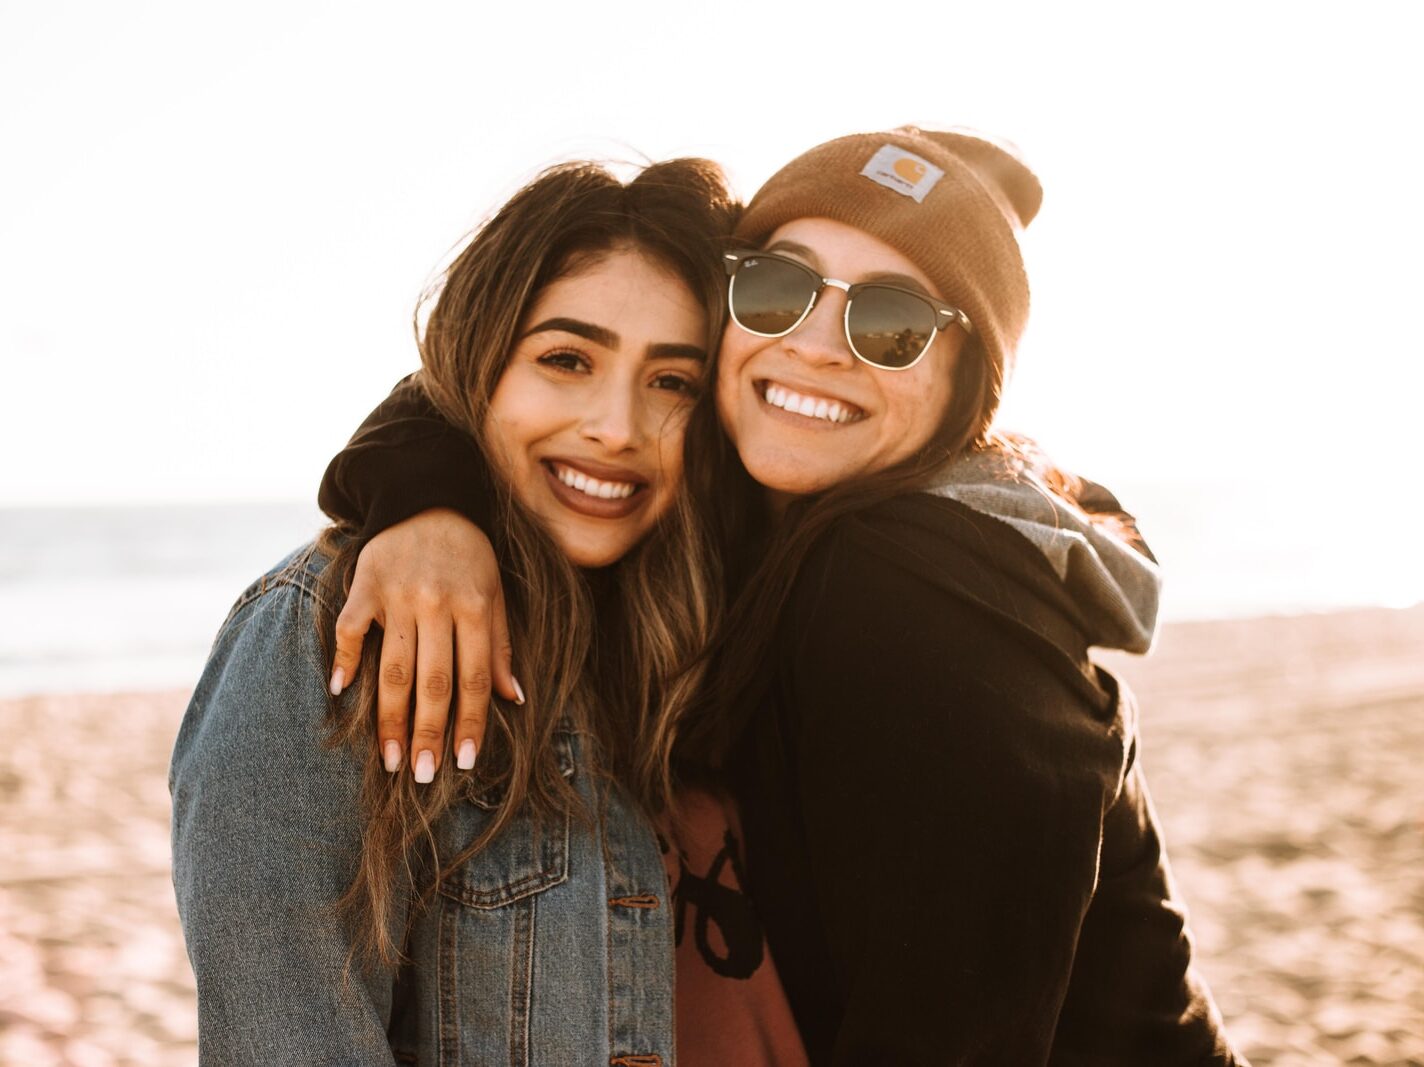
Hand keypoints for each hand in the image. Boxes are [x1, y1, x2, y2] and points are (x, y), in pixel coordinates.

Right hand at [328, 508, 521, 781]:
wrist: (426, 498)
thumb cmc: (467, 554)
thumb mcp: (494, 593)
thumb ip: (500, 645)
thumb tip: (513, 699)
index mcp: (473, 607)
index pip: (473, 677)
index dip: (470, 722)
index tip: (464, 762)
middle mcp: (436, 604)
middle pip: (432, 680)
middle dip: (428, 733)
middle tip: (422, 775)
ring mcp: (397, 595)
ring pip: (391, 667)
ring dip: (389, 717)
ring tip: (389, 759)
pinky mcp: (364, 585)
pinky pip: (349, 628)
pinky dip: (343, 659)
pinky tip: (341, 693)